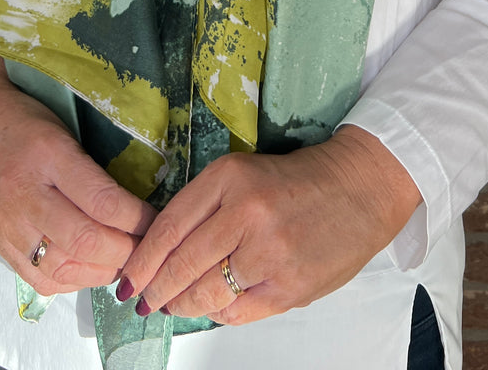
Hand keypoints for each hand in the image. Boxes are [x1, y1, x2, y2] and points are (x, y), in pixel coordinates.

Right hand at [0, 53, 155, 294]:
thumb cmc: (23, 120)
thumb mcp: (62, 129)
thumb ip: (92, 168)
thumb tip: (138, 206)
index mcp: (47, 154)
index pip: (102, 200)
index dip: (138, 219)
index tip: (158, 220)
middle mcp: (24, 194)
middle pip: (85, 241)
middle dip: (126, 251)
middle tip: (148, 246)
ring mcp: (8, 225)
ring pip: (64, 268)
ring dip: (104, 271)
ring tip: (125, 259)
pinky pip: (42, 280)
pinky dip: (75, 281)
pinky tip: (92, 269)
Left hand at [118, 125, 420, 325]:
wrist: (359, 188)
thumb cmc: (298, 181)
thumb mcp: (244, 174)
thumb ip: (207, 206)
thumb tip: (163, 252)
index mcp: (230, 177)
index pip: (170, 226)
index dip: (142, 259)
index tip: (127, 277)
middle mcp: (247, 213)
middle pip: (182, 264)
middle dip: (155, 289)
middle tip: (141, 299)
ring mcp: (269, 253)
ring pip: (207, 294)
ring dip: (182, 305)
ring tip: (172, 306)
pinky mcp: (289, 286)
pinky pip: (238, 311)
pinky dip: (219, 313)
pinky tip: (212, 308)